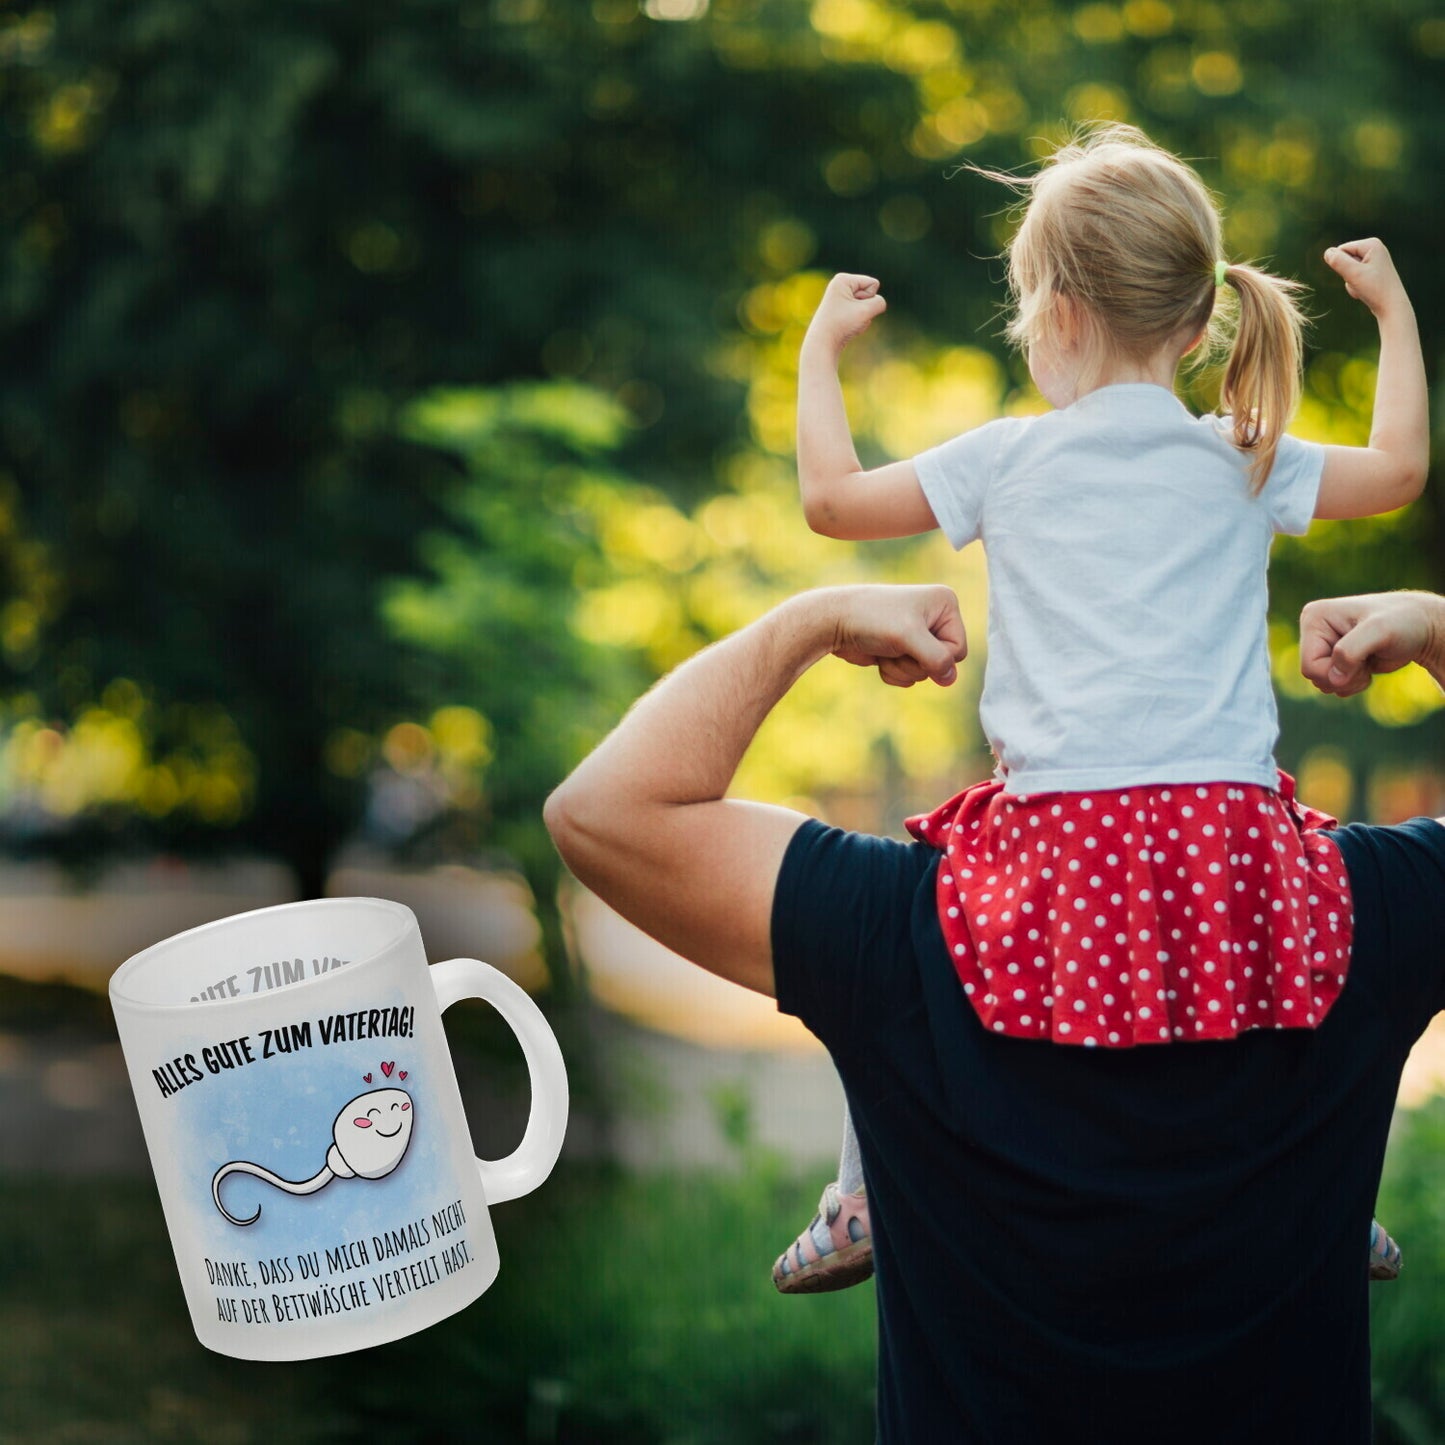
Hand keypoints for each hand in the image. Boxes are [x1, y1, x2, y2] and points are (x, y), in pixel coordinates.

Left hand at [805, 273, 887, 356]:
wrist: (822, 344)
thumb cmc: (841, 324)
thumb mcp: (866, 310)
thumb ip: (879, 302)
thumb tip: (878, 303)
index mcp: (843, 279)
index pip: (873, 284)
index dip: (869, 299)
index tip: (851, 308)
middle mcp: (841, 285)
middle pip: (870, 294)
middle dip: (865, 308)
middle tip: (848, 317)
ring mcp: (842, 298)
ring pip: (867, 306)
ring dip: (863, 317)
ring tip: (847, 323)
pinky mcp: (843, 310)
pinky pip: (861, 314)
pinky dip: (858, 322)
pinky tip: (846, 327)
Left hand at [829, 584, 966, 687]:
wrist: (834, 621)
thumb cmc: (872, 619)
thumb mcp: (909, 637)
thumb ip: (937, 659)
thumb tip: (950, 678)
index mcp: (945, 604)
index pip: (958, 649)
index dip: (936, 656)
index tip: (912, 643)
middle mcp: (935, 617)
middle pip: (943, 663)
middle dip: (916, 663)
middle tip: (895, 646)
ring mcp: (918, 635)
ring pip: (925, 672)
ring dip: (902, 668)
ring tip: (885, 649)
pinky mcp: (901, 649)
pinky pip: (909, 676)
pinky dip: (893, 672)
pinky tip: (879, 657)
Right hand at [1299, 591, 1444, 696]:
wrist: (1421, 627)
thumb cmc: (1403, 622)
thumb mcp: (1379, 631)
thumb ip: (1351, 651)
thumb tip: (1333, 680)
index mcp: (1314, 618)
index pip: (1309, 665)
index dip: (1336, 672)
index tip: (1363, 658)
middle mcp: (1314, 631)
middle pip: (1313, 677)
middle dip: (1344, 677)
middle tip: (1367, 660)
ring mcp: (1324, 645)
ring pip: (1322, 683)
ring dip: (1349, 682)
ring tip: (1368, 662)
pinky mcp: (1334, 658)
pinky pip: (1333, 685)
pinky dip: (1352, 683)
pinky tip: (1367, 666)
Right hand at [1324, 239, 1409, 320]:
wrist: (1392, 306)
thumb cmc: (1375, 289)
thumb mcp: (1353, 274)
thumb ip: (1338, 261)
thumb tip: (1328, 252)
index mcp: (1371, 244)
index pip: (1340, 250)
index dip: (1341, 266)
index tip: (1358, 275)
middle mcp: (1374, 248)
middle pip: (1344, 260)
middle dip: (1347, 274)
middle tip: (1362, 282)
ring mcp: (1374, 260)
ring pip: (1348, 270)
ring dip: (1351, 282)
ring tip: (1365, 287)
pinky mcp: (1373, 271)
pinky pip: (1354, 276)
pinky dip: (1356, 285)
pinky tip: (1367, 291)